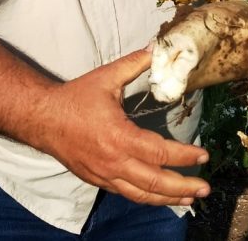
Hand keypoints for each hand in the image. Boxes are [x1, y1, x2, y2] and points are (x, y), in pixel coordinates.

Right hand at [34, 49, 210, 205]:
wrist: (42, 118)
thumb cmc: (75, 98)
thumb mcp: (106, 77)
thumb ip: (134, 64)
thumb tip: (156, 48)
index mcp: (119, 136)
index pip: (160, 152)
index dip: (184, 156)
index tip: (204, 156)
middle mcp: (114, 161)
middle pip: (155, 182)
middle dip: (183, 187)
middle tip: (205, 188)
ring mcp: (105, 174)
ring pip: (141, 194)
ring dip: (168, 198)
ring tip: (189, 198)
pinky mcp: (97, 180)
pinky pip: (127, 193)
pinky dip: (147, 197)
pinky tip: (160, 195)